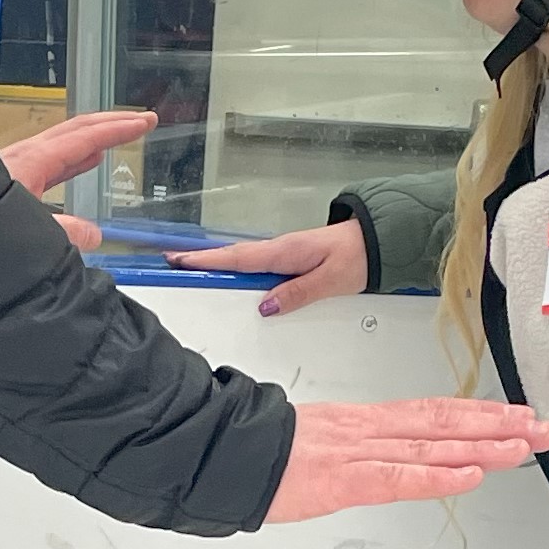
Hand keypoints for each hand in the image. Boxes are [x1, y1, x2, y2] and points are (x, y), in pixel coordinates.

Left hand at [0, 108, 155, 253]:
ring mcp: (11, 168)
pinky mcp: (4, 183)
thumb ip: (67, 234)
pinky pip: (47, 163)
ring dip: (90, 140)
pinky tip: (78, 167)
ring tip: (114, 138)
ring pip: (59, 146)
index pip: (82, 138)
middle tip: (141, 120)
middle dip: (109, 124)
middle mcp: (21, 158)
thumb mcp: (29, 235)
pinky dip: (72, 159)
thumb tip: (93, 233)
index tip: (145, 121)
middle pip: (72, 131)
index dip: (117, 129)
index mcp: (30, 162)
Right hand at [168, 223, 369, 316]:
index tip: (179, 261)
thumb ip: (297, 293)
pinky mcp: (290, 256)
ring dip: (216, 262)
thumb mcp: (329, 281)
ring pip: (243, 258)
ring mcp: (283, 251)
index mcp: (284, 252)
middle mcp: (279, 248)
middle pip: (233, 256)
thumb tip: (265, 306)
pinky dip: (235, 265)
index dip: (207, 261)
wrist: (378, 242)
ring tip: (190, 267)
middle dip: (201, 259)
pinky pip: (255, 261)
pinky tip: (230, 274)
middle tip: (171, 262)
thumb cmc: (356, 259)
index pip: (238, 259)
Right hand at [262, 396, 548, 523]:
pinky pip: (399, 477)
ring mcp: (358, 451)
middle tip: (545, 428)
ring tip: (526, 446)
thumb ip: (351, 451)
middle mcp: (369, 429)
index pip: (433, 413)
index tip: (517, 416)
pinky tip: (471, 475)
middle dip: (500, 426)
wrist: (218, 450)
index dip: (479, 414)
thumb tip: (377, 458)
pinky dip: (438, 477)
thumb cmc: (258, 451)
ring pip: (433, 446)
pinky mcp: (343, 479)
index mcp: (363, 420)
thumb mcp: (314, 444)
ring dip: (484, 447)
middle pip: (446, 423)